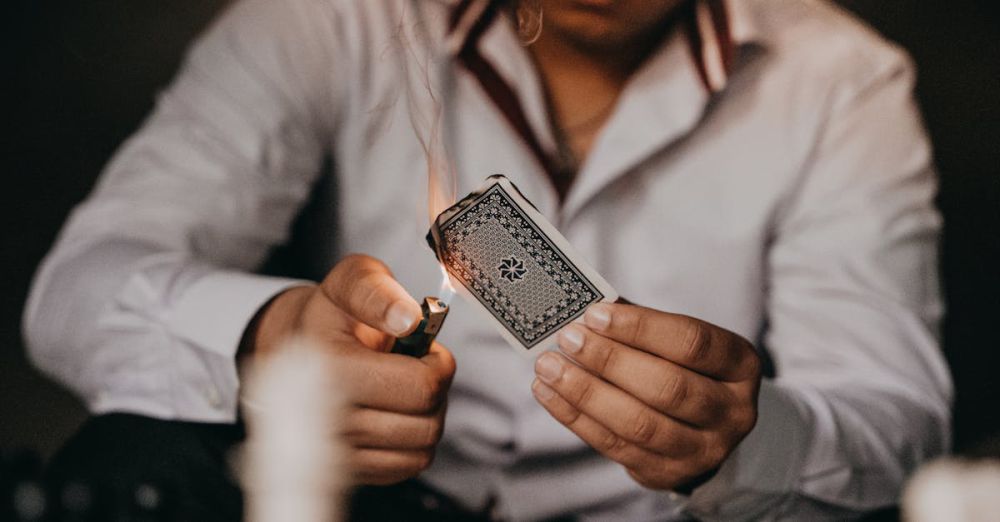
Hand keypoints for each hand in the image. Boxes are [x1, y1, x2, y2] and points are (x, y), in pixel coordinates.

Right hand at [244, 254, 455, 484]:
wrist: (294, 349)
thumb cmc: (328, 316)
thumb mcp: (350, 281)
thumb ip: (378, 291)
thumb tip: (407, 319)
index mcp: (330, 368)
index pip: (420, 388)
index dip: (437, 364)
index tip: (423, 348)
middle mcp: (328, 418)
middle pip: (425, 423)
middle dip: (432, 389)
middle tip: (413, 366)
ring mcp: (337, 451)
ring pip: (421, 448)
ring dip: (425, 416)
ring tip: (402, 389)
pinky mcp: (350, 471)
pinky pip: (408, 467)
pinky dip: (413, 442)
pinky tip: (394, 414)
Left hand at [531, 303, 760, 490]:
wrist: (701, 428)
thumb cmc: (683, 369)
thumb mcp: (676, 342)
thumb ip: (638, 324)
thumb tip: (585, 306)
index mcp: (740, 365)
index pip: (692, 343)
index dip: (641, 328)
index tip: (595, 313)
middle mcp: (732, 411)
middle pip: (667, 387)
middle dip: (610, 361)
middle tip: (568, 339)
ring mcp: (704, 450)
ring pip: (639, 424)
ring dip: (586, 393)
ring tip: (549, 367)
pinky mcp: (668, 473)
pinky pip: (615, 446)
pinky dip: (576, 417)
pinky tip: (549, 392)